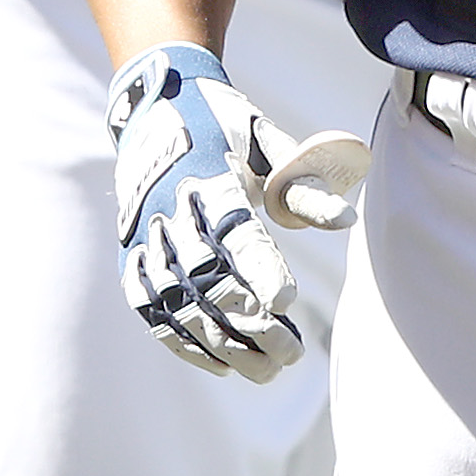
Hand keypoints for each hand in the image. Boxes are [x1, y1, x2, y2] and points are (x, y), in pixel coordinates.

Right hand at [105, 44, 367, 382]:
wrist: (156, 105)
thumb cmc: (227, 125)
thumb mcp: (268, 143)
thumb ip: (304, 182)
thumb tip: (346, 222)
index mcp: (205, 172)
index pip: (232, 228)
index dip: (258, 267)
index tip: (288, 302)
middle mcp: (167, 207)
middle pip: (207, 276)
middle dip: (248, 321)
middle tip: (292, 355)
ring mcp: (143, 234)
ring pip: (179, 303)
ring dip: (221, 343)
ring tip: (265, 371)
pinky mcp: (129, 255)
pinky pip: (151, 309)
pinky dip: (183, 342)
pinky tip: (220, 365)